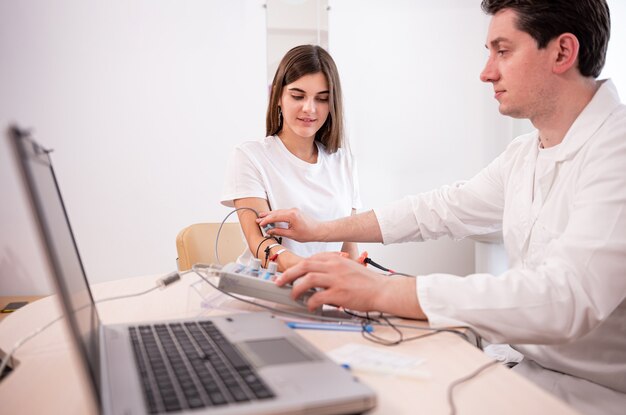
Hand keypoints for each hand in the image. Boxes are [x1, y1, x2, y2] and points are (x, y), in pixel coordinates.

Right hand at [257, 208, 324, 241]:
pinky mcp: (294, 212)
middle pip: (275, 213)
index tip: (260, 224)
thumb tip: (270, 231)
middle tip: (258, 219)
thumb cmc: (308, 233)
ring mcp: (293, 210)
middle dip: (266, 216)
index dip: (266, 221)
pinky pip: (282, 212)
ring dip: (270, 215)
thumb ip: (279, 232)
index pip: (275, 217)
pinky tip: (271, 217)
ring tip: (262, 217)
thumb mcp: (292, 235)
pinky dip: (276, 215)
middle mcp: (292, 211)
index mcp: (291, 215)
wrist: (318, 230)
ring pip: (278, 212)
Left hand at [275, 252, 425, 318]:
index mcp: (335, 259)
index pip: (310, 259)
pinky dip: (310, 302)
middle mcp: (334, 267)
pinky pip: (318, 297)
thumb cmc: (366, 281)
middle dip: (288, 274)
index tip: (289, 274)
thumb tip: (314, 275)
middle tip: (280, 282)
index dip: (296, 267)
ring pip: (308, 279)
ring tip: (293, 295)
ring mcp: (337, 280)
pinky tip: (310, 306)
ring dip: (296, 288)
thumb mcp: (348, 267)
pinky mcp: (340, 294)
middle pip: (304, 266)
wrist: (382, 290)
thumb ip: (331, 268)